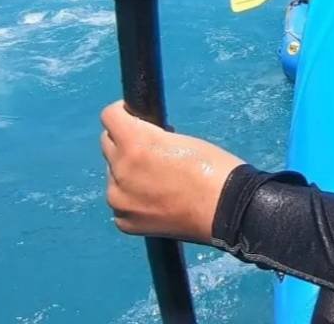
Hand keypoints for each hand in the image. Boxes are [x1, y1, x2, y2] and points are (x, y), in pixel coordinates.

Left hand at [101, 101, 243, 242]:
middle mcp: (120, 171)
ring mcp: (119, 200)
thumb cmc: (212, 166)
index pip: (109, 116)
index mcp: (135, 145)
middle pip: (108, 144)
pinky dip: (133, 196)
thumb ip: (151, 137)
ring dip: (127, 170)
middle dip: (125, 141)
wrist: (225, 209)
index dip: (123, 111)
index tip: (136, 116)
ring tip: (157, 177)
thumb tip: (140, 138)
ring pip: (113, 174)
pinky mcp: (124, 222)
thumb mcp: (180, 139)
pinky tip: (156, 199)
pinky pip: (121, 200)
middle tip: (151, 147)